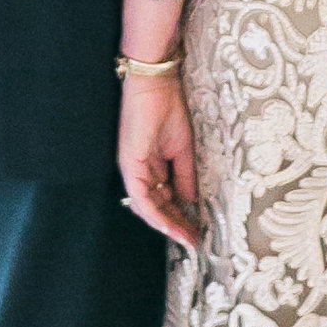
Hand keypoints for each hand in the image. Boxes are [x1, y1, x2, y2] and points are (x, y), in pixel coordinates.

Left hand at [120, 72, 201, 251]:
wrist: (157, 83)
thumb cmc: (168, 108)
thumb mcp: (183, 149)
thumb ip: (184, 176)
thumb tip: (191, 201)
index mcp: (148, 166)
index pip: (162, 199)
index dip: (179, 217)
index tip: (196, 232)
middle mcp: (137, 171)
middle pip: (154, 207)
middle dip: (175, 226)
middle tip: (194, 242)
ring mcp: (131, 168)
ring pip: (146, 207)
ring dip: (167, 225)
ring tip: (187, 239)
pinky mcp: (130, 164)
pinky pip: (141, 197)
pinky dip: (156, 214)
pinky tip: (171, 226)